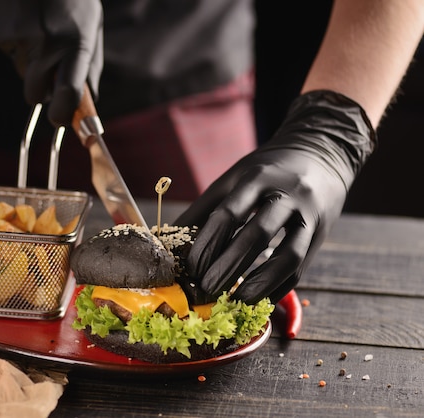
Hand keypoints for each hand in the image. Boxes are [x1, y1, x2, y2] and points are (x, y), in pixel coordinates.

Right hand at [0, 0, 102, 125]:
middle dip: (41, 92)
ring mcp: (22, 40)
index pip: (69, 92)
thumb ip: (90, 64)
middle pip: (35, 95)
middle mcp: (48, 45)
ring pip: (22, 75)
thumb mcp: (91, 24)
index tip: (61, 121)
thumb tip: (88, 101)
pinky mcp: (2, 35)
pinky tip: (25, 21)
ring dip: (31, 63)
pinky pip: (11, 56)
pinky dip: (18, 45)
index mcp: (77, 43)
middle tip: (49, 74)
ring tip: (40, 30)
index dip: (63, 114)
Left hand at [174, 90, 375, 304]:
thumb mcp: (233, 178)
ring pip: (289, 255)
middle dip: (229, 265)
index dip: (208, 244)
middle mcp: (287, 195)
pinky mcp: (320, 235)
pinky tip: (258, 300)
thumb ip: (204, 208)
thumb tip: (172, 241)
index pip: (229, 213)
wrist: (321, 155)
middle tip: (207, 289)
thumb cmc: (266, 171)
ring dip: (261, 283)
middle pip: (258, 234)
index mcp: (257, 178)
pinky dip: (279, 288)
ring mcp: (308, 216)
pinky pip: (301, 268)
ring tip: (236, 301)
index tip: (191, 268)